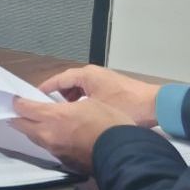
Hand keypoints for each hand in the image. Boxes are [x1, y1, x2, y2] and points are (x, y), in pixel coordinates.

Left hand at [11, 97, 136, 173]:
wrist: (122, 152)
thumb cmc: (109, 123)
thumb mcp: (88, 103)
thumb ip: (66, 106)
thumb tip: (59, 110)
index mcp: (54, 116)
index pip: (24, 108)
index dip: (18, 102)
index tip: (16, 99)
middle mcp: (48, 134)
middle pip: (21, 125)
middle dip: (18, 116)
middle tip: (18, 110)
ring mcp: (55, 149)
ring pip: (33, 137)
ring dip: (31, 128)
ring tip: (34, 121)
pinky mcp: (63, 160)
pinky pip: (48, 147)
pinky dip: (46, 139)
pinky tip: (53, 135)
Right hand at [32, 65, 161, 127]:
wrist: (156, 105)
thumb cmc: (126, 106)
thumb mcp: (96, 109)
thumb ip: (75, 110)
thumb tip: (60, 116)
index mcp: (86, 75)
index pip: (58, 80)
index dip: (44, 90)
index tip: (33, 99)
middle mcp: (93, 73)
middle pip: (67, 83)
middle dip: (57, 96)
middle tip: (47, 110)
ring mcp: (103, 79)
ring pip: (78, 88)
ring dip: (70, 99)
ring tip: (64, 114)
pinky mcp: (110, 86)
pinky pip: (88, 91)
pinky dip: (82, 100)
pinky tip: (82, 113)